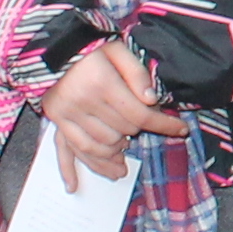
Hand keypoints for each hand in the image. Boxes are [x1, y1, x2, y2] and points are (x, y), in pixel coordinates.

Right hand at [41, 38, 183, 189]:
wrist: (51, 45)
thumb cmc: (89, 47)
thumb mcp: (118, 49)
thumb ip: (137, 74)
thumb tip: (153, 101)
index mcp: (102, 83)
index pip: (140, 115)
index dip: (164, 124)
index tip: (181, 130)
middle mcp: (83, 102)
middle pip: (122, 132)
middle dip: (137, 131)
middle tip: (143, 125)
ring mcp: (67, 115)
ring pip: (98, 146)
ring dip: (114, 153)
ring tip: (124, 153)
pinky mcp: (56, 120)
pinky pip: (66, 150)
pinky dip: (71, 168)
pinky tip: (74, 186)